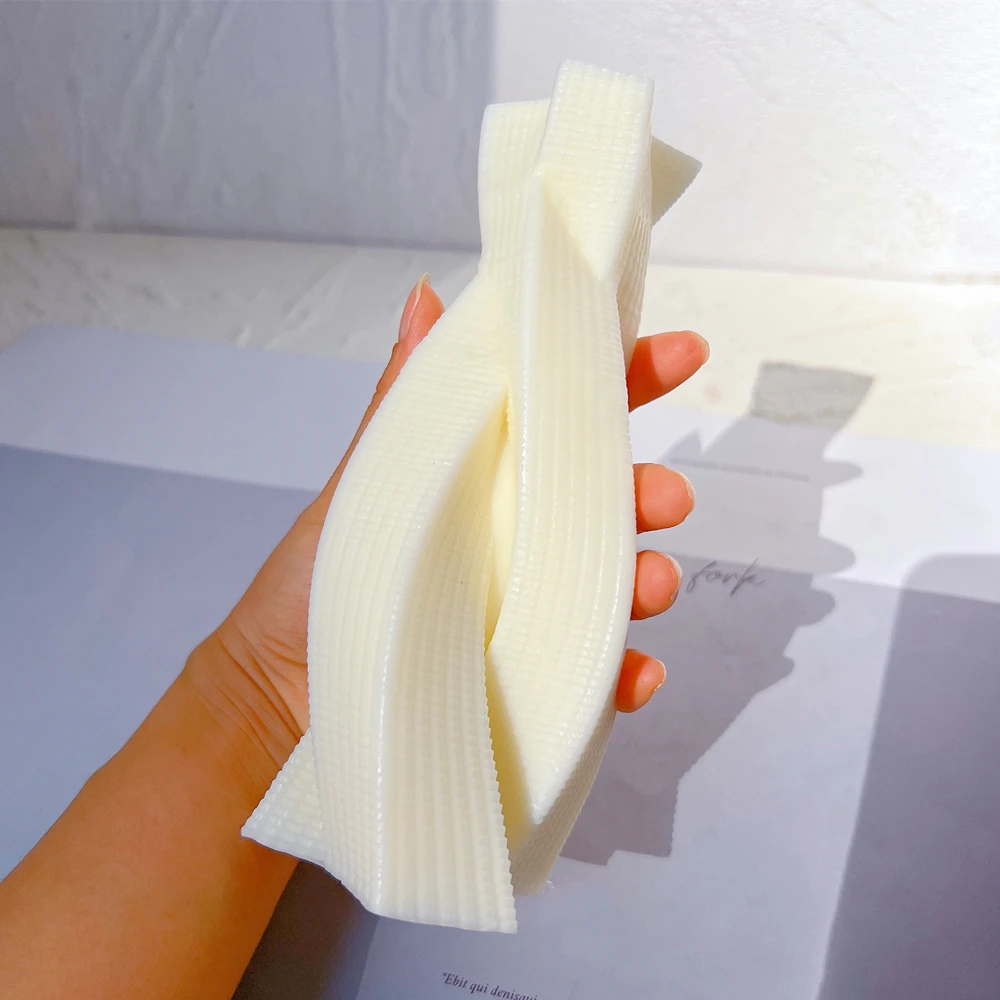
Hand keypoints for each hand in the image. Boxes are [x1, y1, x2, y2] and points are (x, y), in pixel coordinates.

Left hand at [188, 277, 707, 771]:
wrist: (281, 701)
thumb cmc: (319, 584)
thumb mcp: (367, 484)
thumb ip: (407, 399)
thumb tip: (425, 296)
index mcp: (487, 480)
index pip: (565, 419)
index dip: (625, 380)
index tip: (682, 353)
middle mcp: (519, 542)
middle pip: (608, 505)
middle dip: (651, 493)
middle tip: (666, 497)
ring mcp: (531, 613)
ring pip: (614, 588)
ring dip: (648, 581)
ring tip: (651, 586)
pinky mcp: (532, 685)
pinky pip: (594, 677)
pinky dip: (626, 675)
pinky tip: (635, 674)